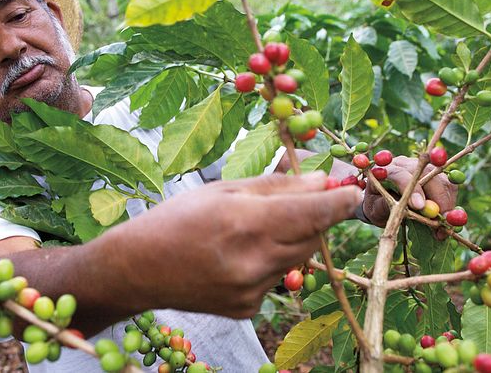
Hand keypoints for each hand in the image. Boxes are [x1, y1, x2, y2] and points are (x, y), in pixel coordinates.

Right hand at [110, 171, 362, 318]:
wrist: (137, 270)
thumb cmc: (176, 220)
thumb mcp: (223, 190)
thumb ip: (276, 186)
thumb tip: (322, 182)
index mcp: (245, 222)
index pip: (313, 214)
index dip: (339, 203)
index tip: (352, 191)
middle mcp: (253, 261)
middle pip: (312, 238)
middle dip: (314, 218)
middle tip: (298, 202)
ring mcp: (251, 290)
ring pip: (297, 259)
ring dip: (290, 240)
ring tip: (254, 231)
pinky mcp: (247, 309)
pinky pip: (276, 279)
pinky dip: (269, 264)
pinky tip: (238, 257)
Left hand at [362, 156, 457, 235]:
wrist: (382, 200)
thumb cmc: (376, 205)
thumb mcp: (374, 210)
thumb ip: (384, 207)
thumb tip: (405, 207)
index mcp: (385, 170)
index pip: (400, 174)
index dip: (412, 189)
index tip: (420, 207)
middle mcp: (405, 163)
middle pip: (426, 173)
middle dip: (436, 198)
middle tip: (440, 223)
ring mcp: (423, 167)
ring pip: (441, 178)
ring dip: (446, 202)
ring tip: (442, 226)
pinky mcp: (436, 174)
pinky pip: (450, 184)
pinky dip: (451, 201)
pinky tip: (444, 216)